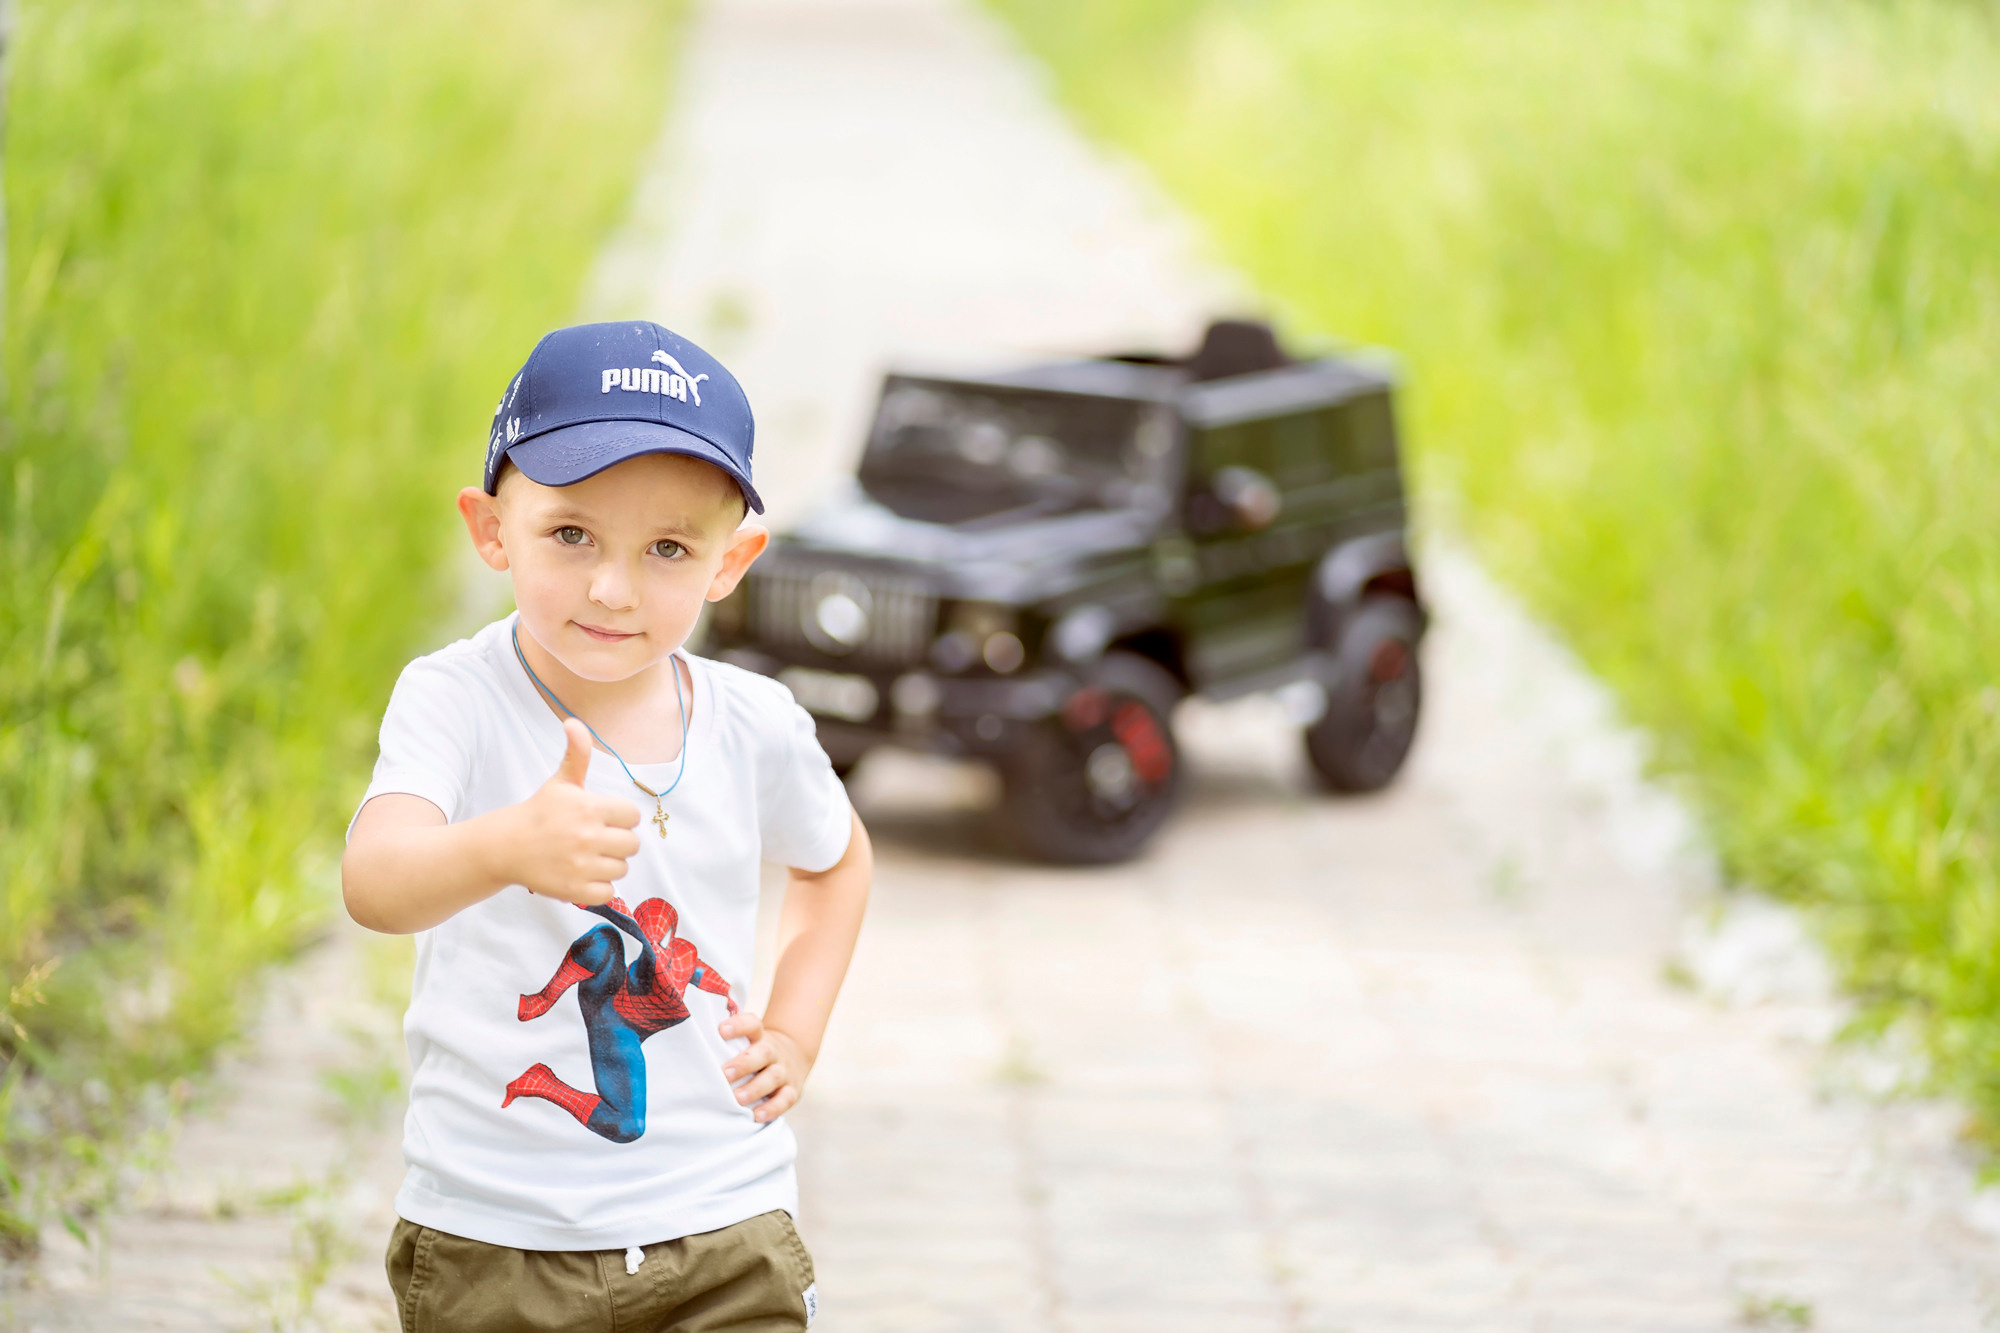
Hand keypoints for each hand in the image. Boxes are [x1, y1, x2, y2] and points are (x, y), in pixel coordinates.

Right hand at [504, 718, 640, 904]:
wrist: (506, 846)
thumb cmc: (540, 813)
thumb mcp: (561, 782)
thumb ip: (577, 754)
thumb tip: (573, 722)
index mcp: (590, 808)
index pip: (632, 816)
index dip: (620, 818)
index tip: (602, 819)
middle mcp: (588, 837)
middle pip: (632, 845)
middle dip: (617, 843)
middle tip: (594, 840)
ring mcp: (581, 865)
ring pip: (622, 869)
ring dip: (608, 865)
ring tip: (586, 856)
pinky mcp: (575, 890)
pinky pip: (609, 892)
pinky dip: (599, 887)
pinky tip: (582, 874)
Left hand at [720, 1011, 809, 1122]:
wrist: (793, 1056)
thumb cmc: (754, 1051)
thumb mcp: (746, 1041)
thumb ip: (724, 1043)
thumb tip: (684, 1045)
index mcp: (759, 1036)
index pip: (752, 1024)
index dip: (738, 1025)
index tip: (720, 1030)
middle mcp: (773, 1051)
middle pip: (763, 1052)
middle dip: (744, 1063)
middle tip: (725, 1074)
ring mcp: (784, 1070)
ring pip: (773, 1077)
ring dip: (755, 1088)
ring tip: (737, 1099)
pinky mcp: (792, 1090)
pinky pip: (785, 1099)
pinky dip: (772, 1108)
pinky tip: (756, 1116)